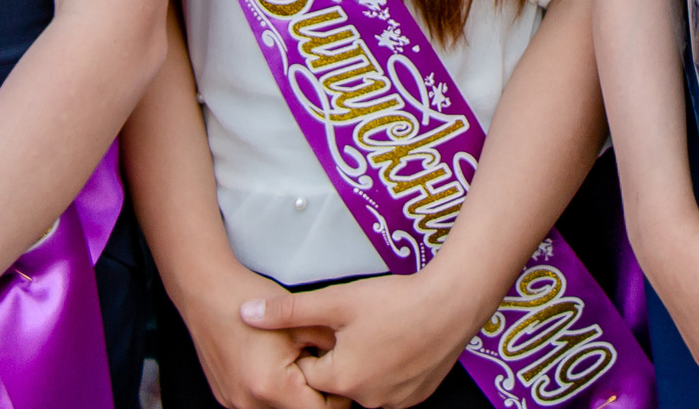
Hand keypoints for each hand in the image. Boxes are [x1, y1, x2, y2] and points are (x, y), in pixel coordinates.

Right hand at [180, 264, 346, 408]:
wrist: (205, 291)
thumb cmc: (248, 299)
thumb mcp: (303, 320)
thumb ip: (332, 348)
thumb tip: (351, 365)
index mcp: (272, 387)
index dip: (338, 398)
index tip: (341, 378)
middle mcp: (249, 402)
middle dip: (315, 396)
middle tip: (319, 366)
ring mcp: (234, 403)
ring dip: (294, 395)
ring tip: (296, 361)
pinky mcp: (227, 397)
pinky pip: (259, 404)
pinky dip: (274, 391)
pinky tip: (274, 363)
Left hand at [245, 268, 483, 408]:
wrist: (452, 303)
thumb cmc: (397, 300)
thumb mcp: (337, 299)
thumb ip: (288, 311)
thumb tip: (246, 314)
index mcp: (341, 378)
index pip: (307, 370)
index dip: (314, 344)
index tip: (330, 324)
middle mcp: (366, 399)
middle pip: (335, 380)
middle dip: (338, 356)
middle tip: (355, 326)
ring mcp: (393, 401)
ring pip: (363, 385)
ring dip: (363, 364)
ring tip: (378, 331)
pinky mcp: (414, 398)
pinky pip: (389, 389)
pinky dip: (387, 371)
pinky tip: (396, 343)